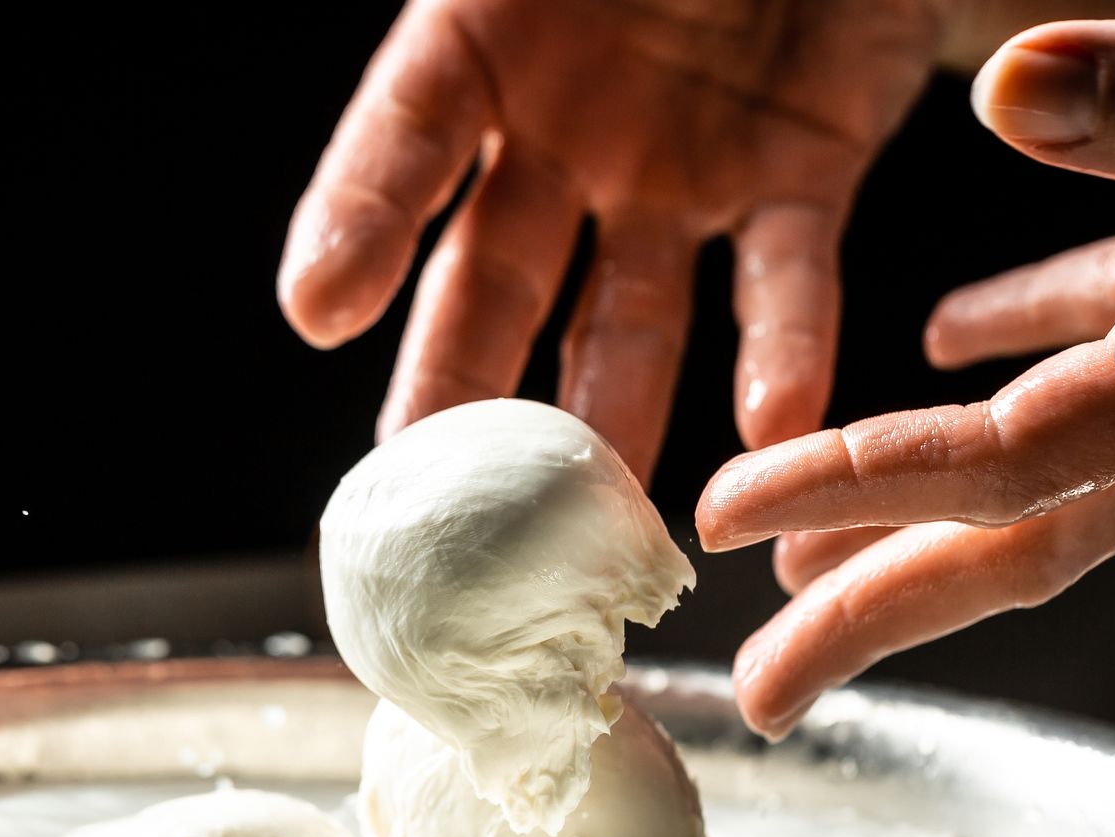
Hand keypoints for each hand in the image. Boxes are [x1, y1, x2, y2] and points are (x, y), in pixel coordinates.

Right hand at [277, 0, 953, 480]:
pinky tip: (775, 424)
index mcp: (487, 41)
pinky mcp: (796, 182)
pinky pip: (784, 275)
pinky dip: (784, 349)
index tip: (318, 312)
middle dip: (460, 386)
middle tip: (430, 498)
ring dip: (610, 418)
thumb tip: (408, 113)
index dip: (356, 222)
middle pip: (493, 278)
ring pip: (625, 319)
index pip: (403, 139)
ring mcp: (676, 173)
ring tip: (594, 512)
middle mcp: (566, 132)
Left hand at [697, 15, 1114, 737]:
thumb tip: (1006, 88)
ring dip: (923, 511)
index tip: (736, 523)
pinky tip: (944, 344)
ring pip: (1051, 460)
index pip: (1017, 463)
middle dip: (879, 614)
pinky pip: (1113, 338)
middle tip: (760, 687)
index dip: (869, 496)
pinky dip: (1020, 344)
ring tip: (807, 557)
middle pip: (1023, 532)